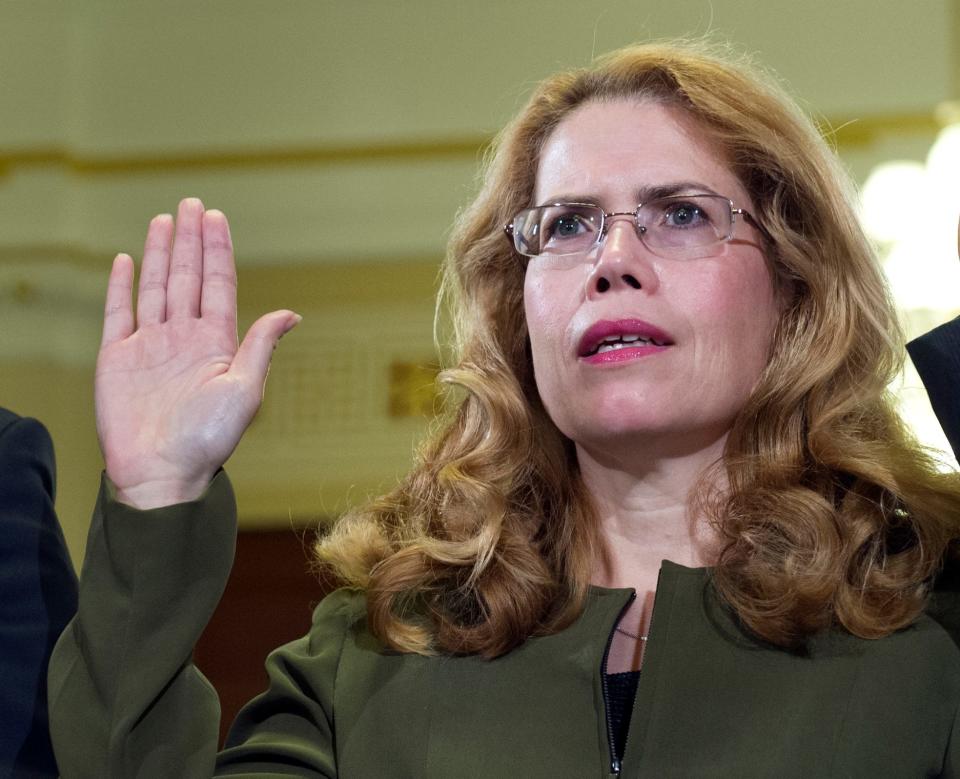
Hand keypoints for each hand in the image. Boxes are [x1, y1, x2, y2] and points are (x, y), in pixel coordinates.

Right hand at [96, 198, 299, 508]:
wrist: (162, 472)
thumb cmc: (208, 439)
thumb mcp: (245, 389)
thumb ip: (260, 345)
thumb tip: (291, 313)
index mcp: (216, 343)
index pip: (217, 285)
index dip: (217, 251)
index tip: (215, 217)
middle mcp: (184, 338)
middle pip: (187, 277)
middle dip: (190, 240)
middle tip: (191, 203)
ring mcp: (150, 346)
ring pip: (155, 287)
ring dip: (160, 253)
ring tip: (164, 220)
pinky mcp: (117, 358)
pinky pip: (118, 314)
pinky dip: (121, 287)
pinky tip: (127, 261)